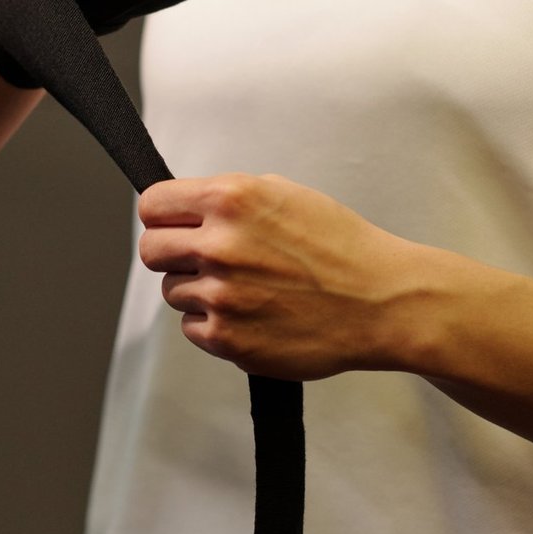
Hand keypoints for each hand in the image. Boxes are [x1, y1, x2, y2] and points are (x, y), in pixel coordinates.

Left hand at [138, 172, 422, 380]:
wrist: (381, 302)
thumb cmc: (340, 246)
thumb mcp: (284, 194)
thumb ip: (228, 199)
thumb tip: (185, 209)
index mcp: (231, 199)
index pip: (152, 204)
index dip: (162, 215)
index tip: (172, 223)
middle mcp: (219, 245)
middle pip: (151, 250)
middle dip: (171, 253)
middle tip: (202, 259)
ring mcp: (221, 295)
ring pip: (173, 291)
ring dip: (198, 290)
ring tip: (246, 288)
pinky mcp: (228, 339)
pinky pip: (192, 328)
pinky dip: (214, 324)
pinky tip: (252, 314)